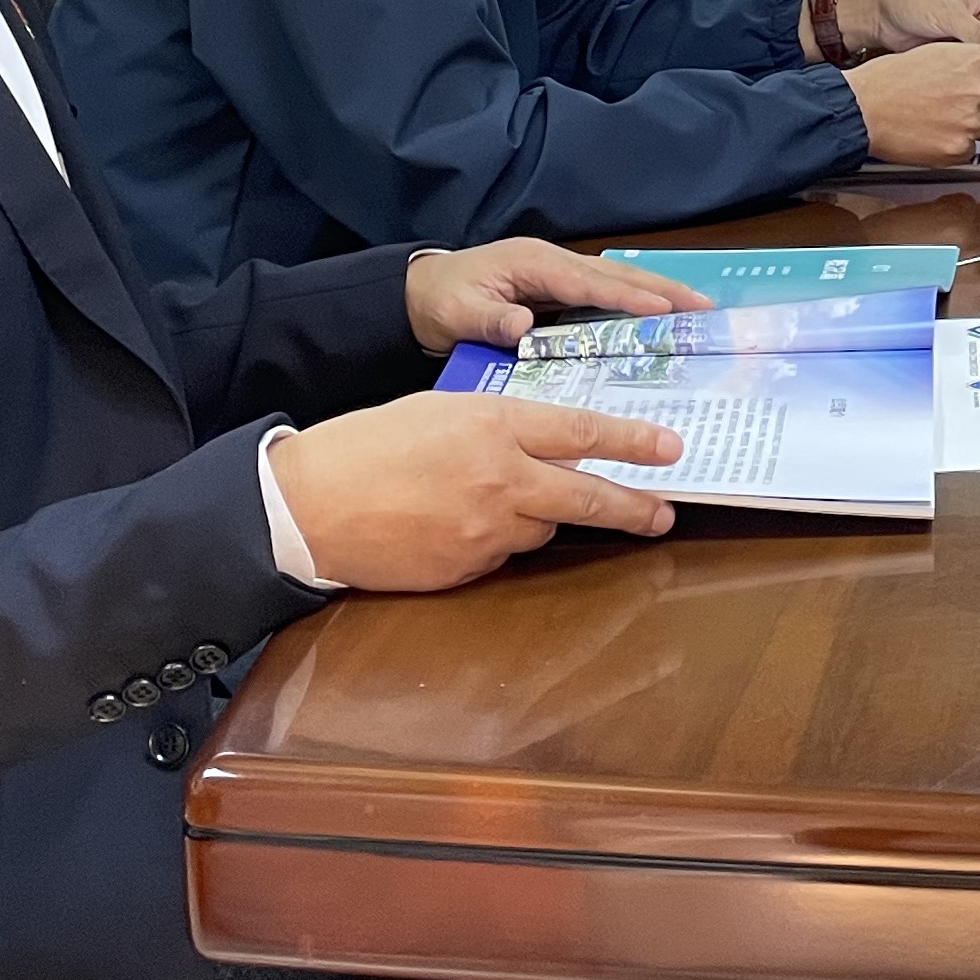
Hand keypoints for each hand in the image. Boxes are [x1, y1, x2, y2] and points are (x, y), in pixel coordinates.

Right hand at [270, 391, 687, 591]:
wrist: (309, 504)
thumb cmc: (368, 445)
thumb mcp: (439, 410)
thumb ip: (498, 425)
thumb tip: (540, 444)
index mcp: (493, 425)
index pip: (581, 433)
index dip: (632, 443)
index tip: (671, 450)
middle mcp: (501, 479)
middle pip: (586, 497)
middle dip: (633, 506)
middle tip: (664, 512)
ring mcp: (485, 531)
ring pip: (543, 529)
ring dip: (543, 519)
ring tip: (504, 503)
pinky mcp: (466, 569)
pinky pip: (501, 556)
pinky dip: (498, 542)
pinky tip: (461, 527)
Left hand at [405, 238, 705, 354]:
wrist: (419, 295)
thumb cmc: (440, 301)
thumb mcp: (457, 312)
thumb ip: (490, 318)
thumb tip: (523, 325)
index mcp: (533, 263)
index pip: (589, 282)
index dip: (628, 297)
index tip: (665, 310)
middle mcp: (553, 261)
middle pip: (617, 274)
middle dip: (662, 288)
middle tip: (705, 305)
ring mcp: (558, 271)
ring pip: (617, 280)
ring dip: (658, 292)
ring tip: (697, 308)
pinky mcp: (559, 286)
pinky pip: (606, 292)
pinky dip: (638, 300)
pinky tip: (661, 315)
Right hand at [849, 41, 979, 164]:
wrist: (862, 108)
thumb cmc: (889, 79)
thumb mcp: (936, 51)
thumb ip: (971, 60)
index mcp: (977, 60)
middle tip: (968, 104)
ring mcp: (971, 123)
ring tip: (956, 121)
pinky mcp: (959, 150)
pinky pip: (974, 151)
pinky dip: (961, 147)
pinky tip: (939, 135)